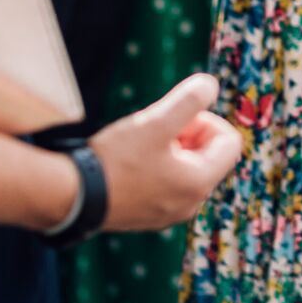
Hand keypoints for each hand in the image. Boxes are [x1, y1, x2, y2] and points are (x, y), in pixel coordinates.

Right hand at [89, 73, 243, 231]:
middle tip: (156, 128)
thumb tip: (211, 85)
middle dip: (188, 135)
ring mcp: (169, 214)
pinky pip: (167, 185)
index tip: (177, 118)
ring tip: (140, 144)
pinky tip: (129, 162)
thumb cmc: (115, 160)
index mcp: (199, 183)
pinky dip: (156, 168)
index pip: (230, 142)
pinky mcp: (148, 217)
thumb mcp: (155, 121)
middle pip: (209, 156)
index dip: (206, 120)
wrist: (71, 197)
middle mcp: (190, 204)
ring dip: (170, 150)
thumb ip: (189, 100)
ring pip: (186, 169)